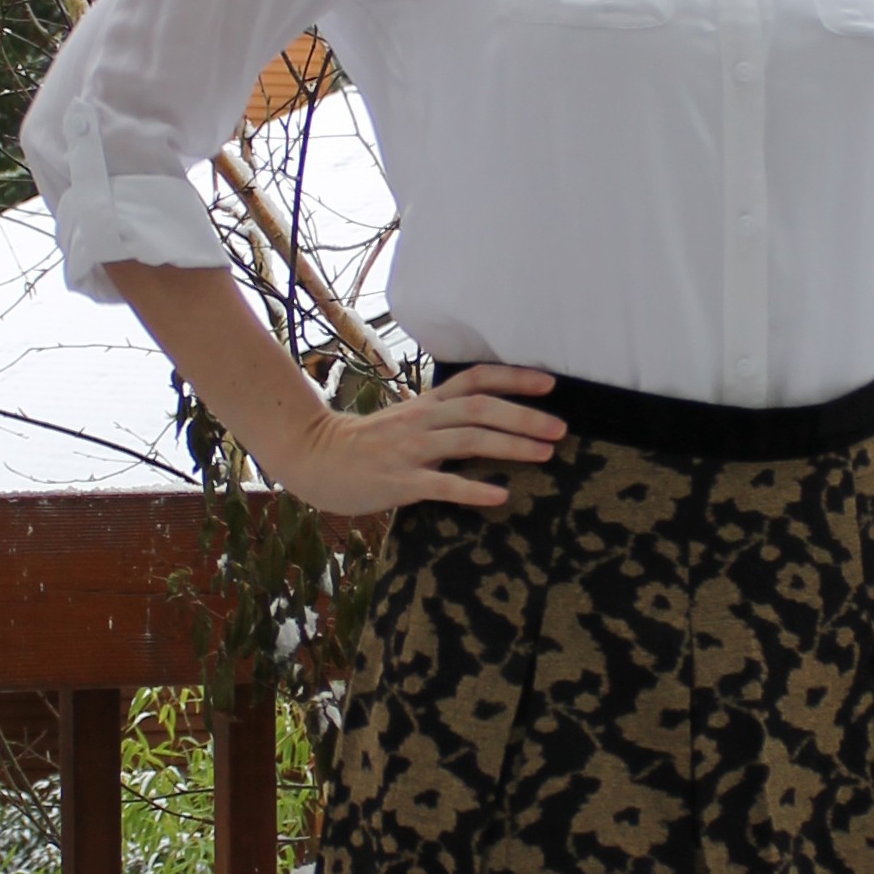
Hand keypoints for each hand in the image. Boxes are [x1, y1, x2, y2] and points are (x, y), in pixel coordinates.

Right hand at [272, 363, 566, 515]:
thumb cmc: (365, 446)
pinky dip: (472, 490)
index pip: (474, 381)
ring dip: (510, 446)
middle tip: (560, 428)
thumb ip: (440, 419)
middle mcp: (422, 421)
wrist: (313, 459)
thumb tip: (483, 422)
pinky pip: (441, 485)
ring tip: (545, 454)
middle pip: (480, 409)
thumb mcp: (405, 422)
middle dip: (524, 417)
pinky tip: (500, 496)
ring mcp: (410, 450)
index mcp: (426, 405)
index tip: (550, 383)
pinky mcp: (399, 482)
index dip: (513, 378)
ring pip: (468, 440)